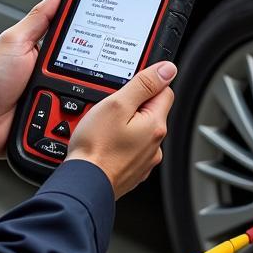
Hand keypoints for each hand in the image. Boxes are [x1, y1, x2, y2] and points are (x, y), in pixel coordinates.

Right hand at [67, 61, 176, 198]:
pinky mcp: (132, 169)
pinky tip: (103, 143)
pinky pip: (129, 147)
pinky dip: (118, 142)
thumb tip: (167, 69)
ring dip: (123, 124)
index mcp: (155, 125)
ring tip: (102, 128)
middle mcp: (155, 144)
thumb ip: (143, 84)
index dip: (145, 83)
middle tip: (109, 109)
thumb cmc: (96, 147)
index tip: (128, 87)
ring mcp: (144, 159)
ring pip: (138, 130)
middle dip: (131, 105)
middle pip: (150, 111)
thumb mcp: (117, 104)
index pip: (164, 91)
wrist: (85, 183)